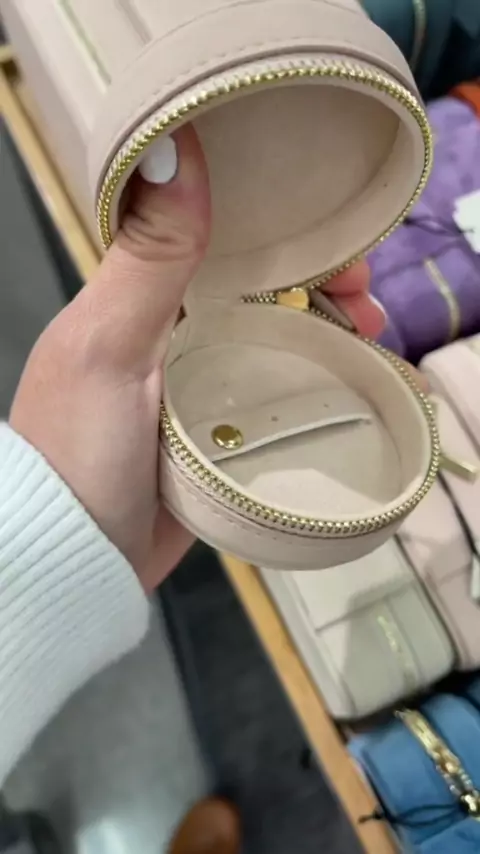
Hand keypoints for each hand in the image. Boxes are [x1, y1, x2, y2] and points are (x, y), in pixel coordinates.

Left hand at [10, 127, 385, 590]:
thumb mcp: (108, 346)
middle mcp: (167, 336)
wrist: (77, 561)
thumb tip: (176, 148)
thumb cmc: (78, 449)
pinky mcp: (218, 435)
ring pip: (270, 338)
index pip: (214, 240)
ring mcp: (195, 387)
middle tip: (365, 296)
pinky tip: (345, 379)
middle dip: (314, 280)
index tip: (330, 234)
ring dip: (323, 327)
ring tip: (369, 335)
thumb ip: (148, 259)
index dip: (274, 228)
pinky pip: (271, 393)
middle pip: (254, 288)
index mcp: (135, 301)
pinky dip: (311, 379)